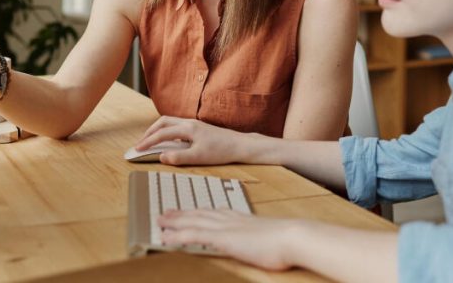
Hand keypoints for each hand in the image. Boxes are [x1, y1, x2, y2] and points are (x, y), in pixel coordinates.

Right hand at [134, 116, 248, 165]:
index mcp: (188, 128)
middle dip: (149, 132)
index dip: (147, 142)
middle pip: (163, 122)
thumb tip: (161, 157)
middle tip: (141, 144)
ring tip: (151, 141)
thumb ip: (178, 157)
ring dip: (158, 130)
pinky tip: (169, 141)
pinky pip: (177, 125)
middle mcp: (189, 123)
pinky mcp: (198, 128)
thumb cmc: (221, 151)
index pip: (161, 133)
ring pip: (170, 122)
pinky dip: (167, 131)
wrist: (240, 145)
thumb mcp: (199, 157)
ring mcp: (194, 124)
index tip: (137, 149)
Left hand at [159, 210, 298, 270]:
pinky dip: (178, 236)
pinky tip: (166, 237)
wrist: (293, 237)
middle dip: (182, 213)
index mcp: (241, 218)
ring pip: (193, 222)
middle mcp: (230, 219)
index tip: (189, 210)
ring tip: (160, 222)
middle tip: (166, 213)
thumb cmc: (287, 241)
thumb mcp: (270, 237)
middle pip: (200, 214)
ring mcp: (225, 228)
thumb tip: (262, 242)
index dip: (199, 211)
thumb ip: (260, 237)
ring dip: (174, 222)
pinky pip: (194, 236)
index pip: (214, 212)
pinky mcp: (223, 238)